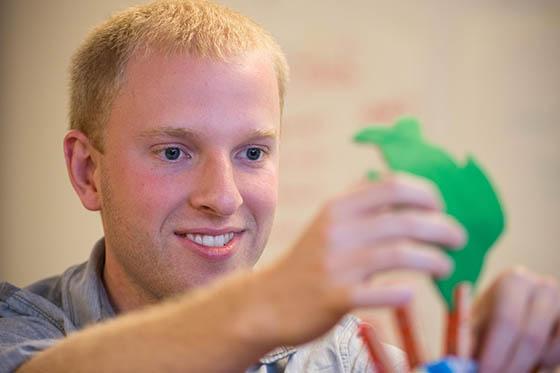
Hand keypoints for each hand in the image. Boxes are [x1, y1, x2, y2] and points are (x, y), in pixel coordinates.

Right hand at [252, 173, 465, 345]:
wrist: (269, 300)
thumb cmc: (309, 262)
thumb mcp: (327, 224)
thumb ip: (360, 206)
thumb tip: (401, 187)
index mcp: (338, 208)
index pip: (391, 187)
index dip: (425, 193)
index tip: (439, 207)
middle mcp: (337, 231)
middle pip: (404, 221)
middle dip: (442, 229)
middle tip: (459, 239)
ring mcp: (336, 264)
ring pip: (400, 254)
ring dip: (433, 260)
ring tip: (446, 266)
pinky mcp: (335, 297)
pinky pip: (381, 293)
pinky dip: (402, 293)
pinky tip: (411, 293)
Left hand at [472, 267, 559, 371]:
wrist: (520, 313)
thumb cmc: (491, 321)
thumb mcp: (475, 324)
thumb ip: (465, 339)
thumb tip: (460, 362)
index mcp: (513, 281)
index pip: (505, 320)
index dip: (494, 352)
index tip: (482, 372)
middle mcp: (543, 287)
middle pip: (530, 336)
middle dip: (511, 366)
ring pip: (548, 351)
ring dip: (526, 368)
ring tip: (508, 369)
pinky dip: (545, 366)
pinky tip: (530, 364)